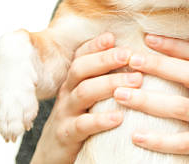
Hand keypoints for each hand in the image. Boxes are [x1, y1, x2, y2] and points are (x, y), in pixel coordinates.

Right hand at [30, 33, 141, 163]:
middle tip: (129, 55)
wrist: (52, 155)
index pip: (81, 55)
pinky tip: (120, 116)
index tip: (113, 37)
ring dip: (111, 84)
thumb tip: (133, 55)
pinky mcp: (66, 135)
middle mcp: (67, 91)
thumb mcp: (88, 95)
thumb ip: (103, 76)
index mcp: (74, 79)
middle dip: (106, 59)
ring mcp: (65, 113)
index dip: (95, 44)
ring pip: (84, 92)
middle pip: (81, 68)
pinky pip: (82, 125)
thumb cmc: (80, 118)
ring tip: (136, 81)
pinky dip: (101, 120)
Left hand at [113, 35, 188, 163]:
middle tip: (131, 58)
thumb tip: (171, 55)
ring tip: (121, 94)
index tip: (149, 37)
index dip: (175, 45)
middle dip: (158, 65)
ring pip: (179, 108)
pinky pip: (180, 143)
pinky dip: (157, 139)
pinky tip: (136, 135)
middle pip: (188, 75)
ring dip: (147, 100)